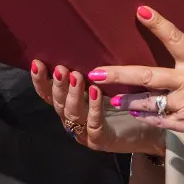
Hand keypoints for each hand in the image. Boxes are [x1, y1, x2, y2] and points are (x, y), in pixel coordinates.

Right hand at [29, 61, 164, 155]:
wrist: (146, 131)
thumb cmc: (122, 104)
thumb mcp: (103, 84)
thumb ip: (90, 71)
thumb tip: (81, 43)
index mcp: (69, 105)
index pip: (47, 93)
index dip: (40, 80)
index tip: (37, 62)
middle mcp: (72, 119)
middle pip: (58, 102)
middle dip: (58, 85)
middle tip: (61, 69)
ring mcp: (84, 132)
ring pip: (73, 113)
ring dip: (73, 94)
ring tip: (77, 77)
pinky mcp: (100, 140)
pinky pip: (94, 124)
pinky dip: (94, 108)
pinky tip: (96, 92)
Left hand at [92, 6, 183, 145]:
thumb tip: (173, 49)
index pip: (175, 39)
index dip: (159, 25)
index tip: (141, 11)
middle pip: (148, 75)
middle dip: (119, 73)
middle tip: (96, 71)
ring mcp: (183, 104)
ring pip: (147, 101)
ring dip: (127, 101)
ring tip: (111, 99)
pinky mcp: (183, 123)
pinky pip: (157, 119)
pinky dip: (144, 116)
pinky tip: (134, 112)